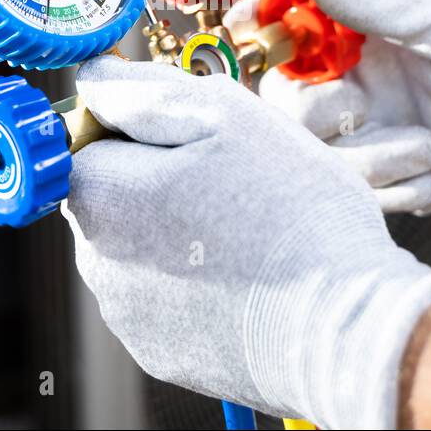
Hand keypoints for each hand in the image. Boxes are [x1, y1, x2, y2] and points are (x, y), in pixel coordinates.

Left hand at [65, 56, 430, 428]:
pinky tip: (250, 278)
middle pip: (116, 193)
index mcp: (101, 194)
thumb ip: (143, 90)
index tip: (196, 132)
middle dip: (162, 177)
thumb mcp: (222, 114)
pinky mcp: (161, 353)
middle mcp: (95, 260)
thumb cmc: (289, 213)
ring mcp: (127, 314)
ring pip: (142, 245)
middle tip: (235, 180)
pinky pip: (167, 297)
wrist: (342, 330)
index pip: (87, 135)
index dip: (141, 122)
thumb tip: (93, 78)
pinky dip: (199, 283)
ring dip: (181, 231)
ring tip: (250, 234)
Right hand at [246, 0, 430, 219]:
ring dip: (371, 158)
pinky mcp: (394, 180)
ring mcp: (378, 134)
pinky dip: (397, 190)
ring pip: (324, 155)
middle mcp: (366, 84)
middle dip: (316, 113)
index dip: (264, 29)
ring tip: (428, 150)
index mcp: (374, 37)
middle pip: (291, 101)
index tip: (238, 32)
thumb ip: (382, 5)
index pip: (298, 27)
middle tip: (357, 111)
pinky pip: (362, 194)